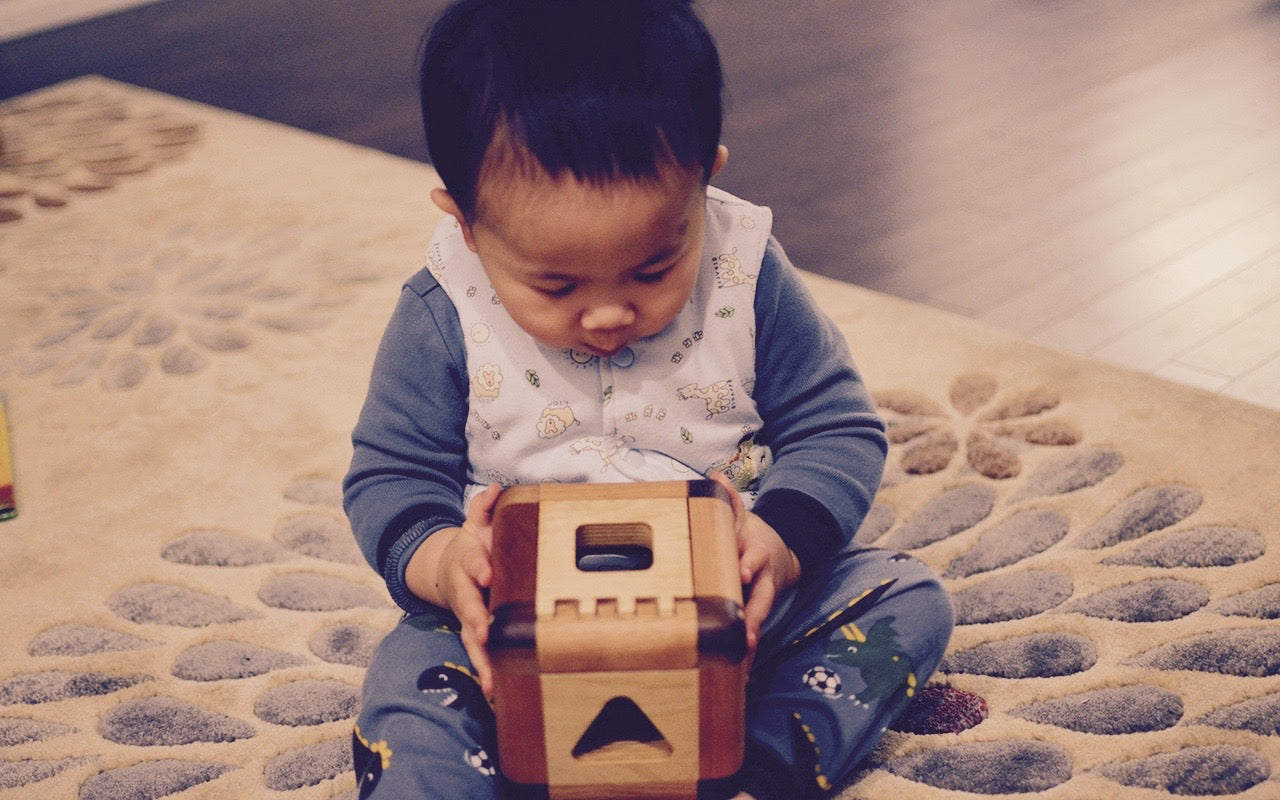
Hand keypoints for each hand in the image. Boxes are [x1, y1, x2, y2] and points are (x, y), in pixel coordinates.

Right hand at [404, 484, 501, 697]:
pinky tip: (497, 695)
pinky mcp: (476, 637)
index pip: (472, 563)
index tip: (488, 573)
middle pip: (469, 607)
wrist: (448, 571)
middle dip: (477, 619)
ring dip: (482, 660)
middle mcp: (466, 593)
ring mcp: (469, 618)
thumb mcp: (477, 524)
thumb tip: (497, 489)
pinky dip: (487, 675)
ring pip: (472, 640)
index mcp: (469, 563)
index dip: (478, 567)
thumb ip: (485, 508)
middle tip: (487, 632)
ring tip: (491, 680)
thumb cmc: (475, 547)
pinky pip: (481, 658)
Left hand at [710, 474, 800, 654]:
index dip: (749, 564)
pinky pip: (752, 630)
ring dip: (751, 637)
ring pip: (759, 618)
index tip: (743, 572)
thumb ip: (729, 501)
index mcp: (755, 551)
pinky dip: (746, 651)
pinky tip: (739, 671)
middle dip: (754, 615)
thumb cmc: (747, 534)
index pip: (753, 557)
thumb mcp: (739, 516)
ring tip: (744, 659)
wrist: (777, 550)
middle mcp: (762, 576)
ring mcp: (762, 595)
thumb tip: (716, 478)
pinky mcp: (758, 611)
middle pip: (762, 597)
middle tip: (747, 634)